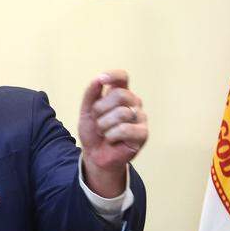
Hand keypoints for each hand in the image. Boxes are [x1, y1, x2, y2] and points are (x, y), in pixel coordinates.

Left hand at [78, 70, 147, 197]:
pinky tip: (112, 140)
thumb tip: (99, 79)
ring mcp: (140, 118)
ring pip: (122, 113)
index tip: (102, 80)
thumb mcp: (86, 111)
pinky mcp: (143, 134)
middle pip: (120, 94)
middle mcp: (133, 103)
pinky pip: (125, 129)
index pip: (122, 77)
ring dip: (104, 125)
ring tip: (104, 133)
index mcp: (121, 94)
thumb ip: (91, 94)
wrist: (95, 155)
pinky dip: (112, 136)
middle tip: (98, 122)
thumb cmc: (94, 132)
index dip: (113, 75)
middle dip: (101, 109)